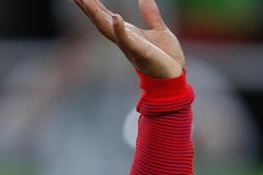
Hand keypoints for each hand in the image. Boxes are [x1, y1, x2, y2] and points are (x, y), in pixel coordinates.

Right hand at [70, 0, 184, 77]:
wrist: (176, 78)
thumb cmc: (167, 58)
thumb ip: (150, 14)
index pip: (104, 16)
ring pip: (107, 29)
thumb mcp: (159, 30)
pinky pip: (127, 41)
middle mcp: (123, 39)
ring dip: (95, 14)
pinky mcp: (140, 53)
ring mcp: (130, 46)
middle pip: (99, 20)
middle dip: (86, 7)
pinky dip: (120, 30)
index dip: (91, 4)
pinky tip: (116, 18)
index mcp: (126, 32)